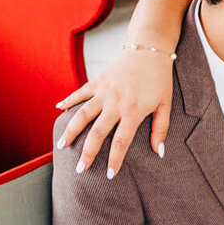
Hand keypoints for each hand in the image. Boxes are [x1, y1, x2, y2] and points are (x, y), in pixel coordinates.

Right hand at [55, 47, 173, 175]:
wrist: (149, 48)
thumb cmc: (160, 78)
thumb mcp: (165, 104)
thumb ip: (160, 129)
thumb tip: (158, 152)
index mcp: (133, 111)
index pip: (121, 142)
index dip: (114, 161)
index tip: (109, 176)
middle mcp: (115, 103)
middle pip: (97, 133)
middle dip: (87, 153)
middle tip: (80, 169)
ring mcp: (104, 91)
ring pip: (82, 115)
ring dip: (70, 131)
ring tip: (62, 146)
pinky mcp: (98, 80)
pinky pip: (80, 93)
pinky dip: (68, 101)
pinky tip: (58, 109)